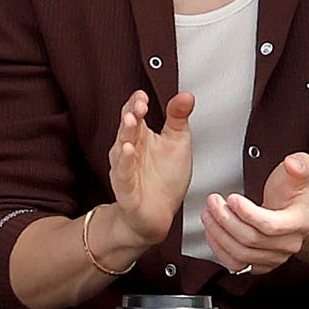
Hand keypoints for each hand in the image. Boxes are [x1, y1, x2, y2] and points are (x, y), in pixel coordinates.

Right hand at [106, 89, 193, 246]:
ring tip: (131, 120)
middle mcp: (130, 150)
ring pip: (122, 149)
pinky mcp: (127, 189)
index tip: (143, 95)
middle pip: (127, 128)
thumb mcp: (177, 142)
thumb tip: (186, 94)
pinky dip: (125, 163)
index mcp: (141, 137)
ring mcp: (126, 169)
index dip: (136, 104)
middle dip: (131, 114)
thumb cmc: (166, 177)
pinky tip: (128, 150)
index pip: (134, 114)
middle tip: (138, 104)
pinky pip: (124, 174)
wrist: (158, 213)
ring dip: (126, 134)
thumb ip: (178, 118)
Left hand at [201, 152, 308, 275]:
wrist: (293, 211)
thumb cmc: (292, 192)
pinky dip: (219, 249)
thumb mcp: (300, 172)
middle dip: (226, 219)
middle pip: (251, 239)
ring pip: (241, 253)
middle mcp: (289, 244)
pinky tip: (213, 232)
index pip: (270, 225)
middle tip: (213, 202)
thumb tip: (293, 163)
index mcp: (300, 222)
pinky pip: (236, 264)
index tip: (232, 198)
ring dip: (219, 234)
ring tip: (209, 214)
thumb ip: (300, 164)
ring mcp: (275, 257)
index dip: (247, 213)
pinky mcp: (260, 265)